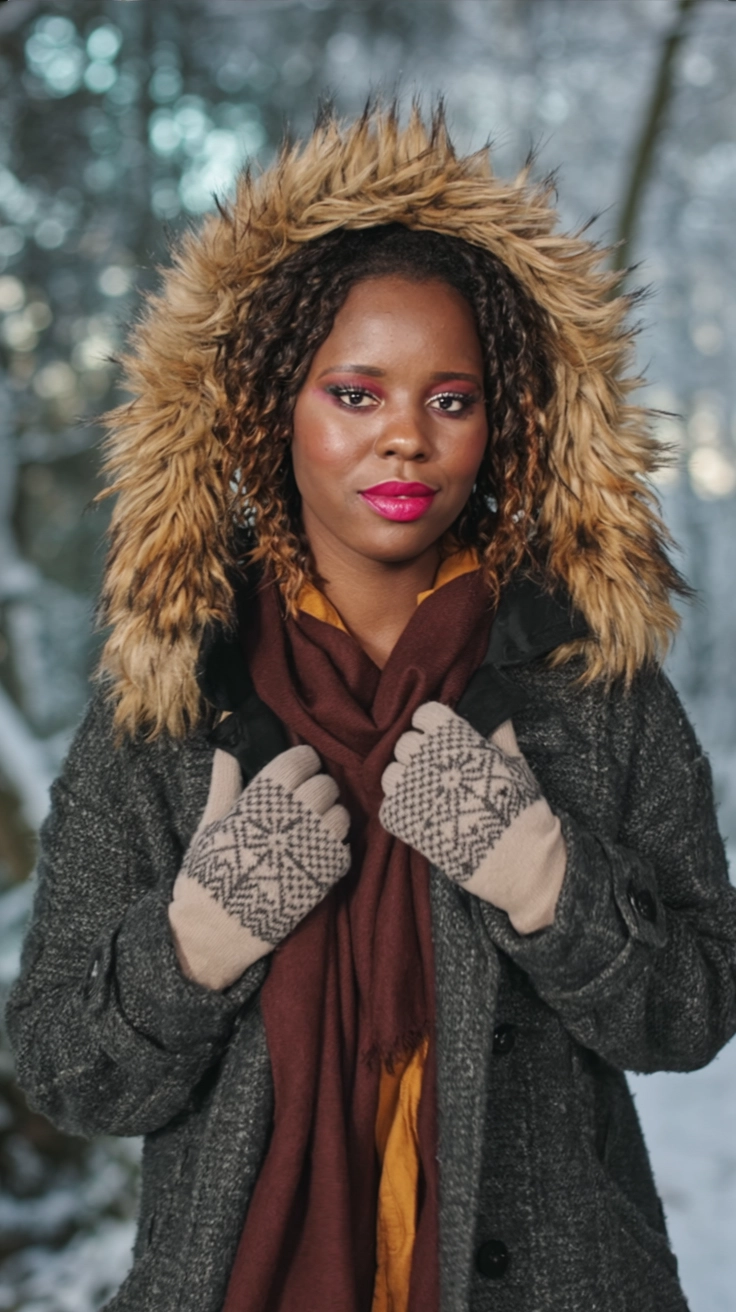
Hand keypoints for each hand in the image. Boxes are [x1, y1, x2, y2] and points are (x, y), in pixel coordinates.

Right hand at [169, 744, 350, 988]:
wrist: (216, 930)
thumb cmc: (208, 875)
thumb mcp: (210, 825)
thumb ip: (225, 785)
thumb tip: (225, 750)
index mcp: (261, 800)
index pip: (299, 761)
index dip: (302, 762)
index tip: (298, 770)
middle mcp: (291, 819)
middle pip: (325, 785)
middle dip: (317, 788)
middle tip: (304, 802)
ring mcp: (311, 847)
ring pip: (341, 814)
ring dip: (330, 817)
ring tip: (312, 829)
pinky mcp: (325, 876)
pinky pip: (345, 846)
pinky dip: (336, 845)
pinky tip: (317, 852)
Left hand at [380, 702, 565, 933]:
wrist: (515, 857)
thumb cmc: (519, 808)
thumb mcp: (515, 763)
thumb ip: (500, 735)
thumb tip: (497, 714)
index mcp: (454, 737)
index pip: (424, 715)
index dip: (432, 728)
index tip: (441, 742)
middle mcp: (427, 757)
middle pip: (404, 743)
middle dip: (418, 756)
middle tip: (437, 776)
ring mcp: (411, 788)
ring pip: (390, 773)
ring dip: (405, 782)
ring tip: (429, 799)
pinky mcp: (401, 819)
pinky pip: (389, 804)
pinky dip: (402, 810)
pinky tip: (423, 819)